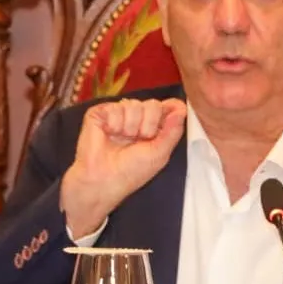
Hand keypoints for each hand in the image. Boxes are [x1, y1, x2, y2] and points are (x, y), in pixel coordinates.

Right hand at [60, 98, 186, 236]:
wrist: (103, 179)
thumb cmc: (131, 171)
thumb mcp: (160, 153)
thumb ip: (173, 131)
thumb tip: (181, 109)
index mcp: (155, 127)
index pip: (170, 106)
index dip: (170, 112)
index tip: (163, 128)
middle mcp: (139, 118)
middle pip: (154, 103)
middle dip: (149, 125)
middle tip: (138, 140)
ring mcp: (120, 114)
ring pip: (134, 104)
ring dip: (131, 126)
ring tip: (122, 139)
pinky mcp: (101, 113)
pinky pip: (115, 107)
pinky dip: (115, 124)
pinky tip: (109, 134)